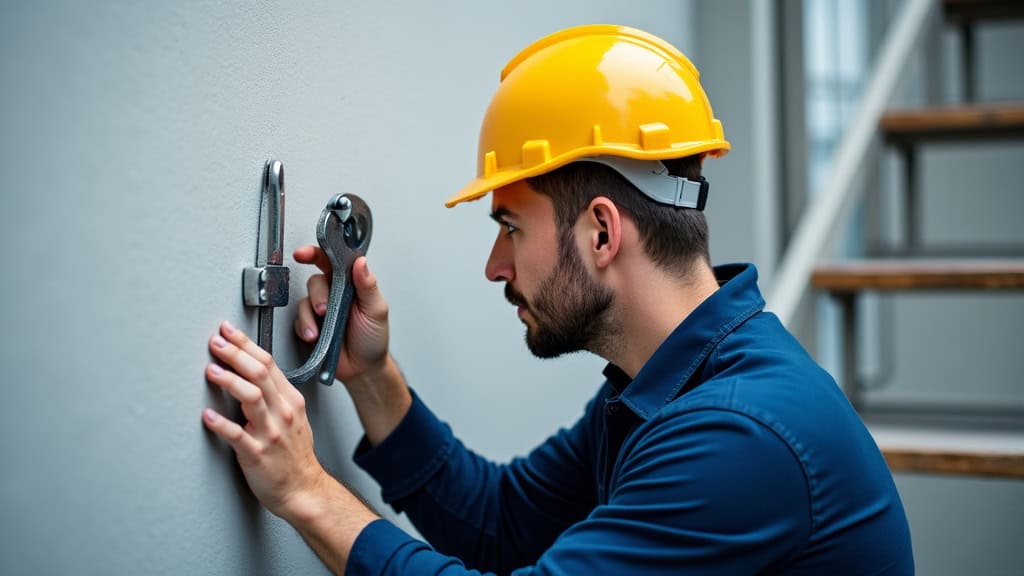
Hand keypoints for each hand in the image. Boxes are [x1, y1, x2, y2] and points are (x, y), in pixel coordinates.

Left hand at [203, 321, 378, 569]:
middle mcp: (282, 413)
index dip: (246, 345)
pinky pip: (237, 436)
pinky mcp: (257, 454)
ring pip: (251, 398)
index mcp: (290, 401)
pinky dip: (221, 424)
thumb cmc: (294, 456)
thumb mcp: (294, 417)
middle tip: (216, 342)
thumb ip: (275, 395)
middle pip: (259, 373)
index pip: (268, 363)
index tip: (228, 332)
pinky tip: (207, 415)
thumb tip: (252, 372)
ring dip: (229, 381)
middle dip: (235, 353)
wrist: (304, 489)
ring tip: (212, 371)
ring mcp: (270, 433)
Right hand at [293, 247, 389, 384]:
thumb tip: (361, 262)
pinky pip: (298, 321)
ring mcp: (320, 310)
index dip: (316, 254)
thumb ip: (368, 285)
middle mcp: (334, 293)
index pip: (333, 262)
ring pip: (304, 301)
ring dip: (309, 315)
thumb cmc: (373, 338)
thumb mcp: (376, 310)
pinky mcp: (310, 326)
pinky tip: (314, 337)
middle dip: (317, 294)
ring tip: (319, 330)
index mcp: (351, 284)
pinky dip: (304, 328)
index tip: (304, 253)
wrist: (363, 369)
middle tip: (324, 309)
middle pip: (315, 281)